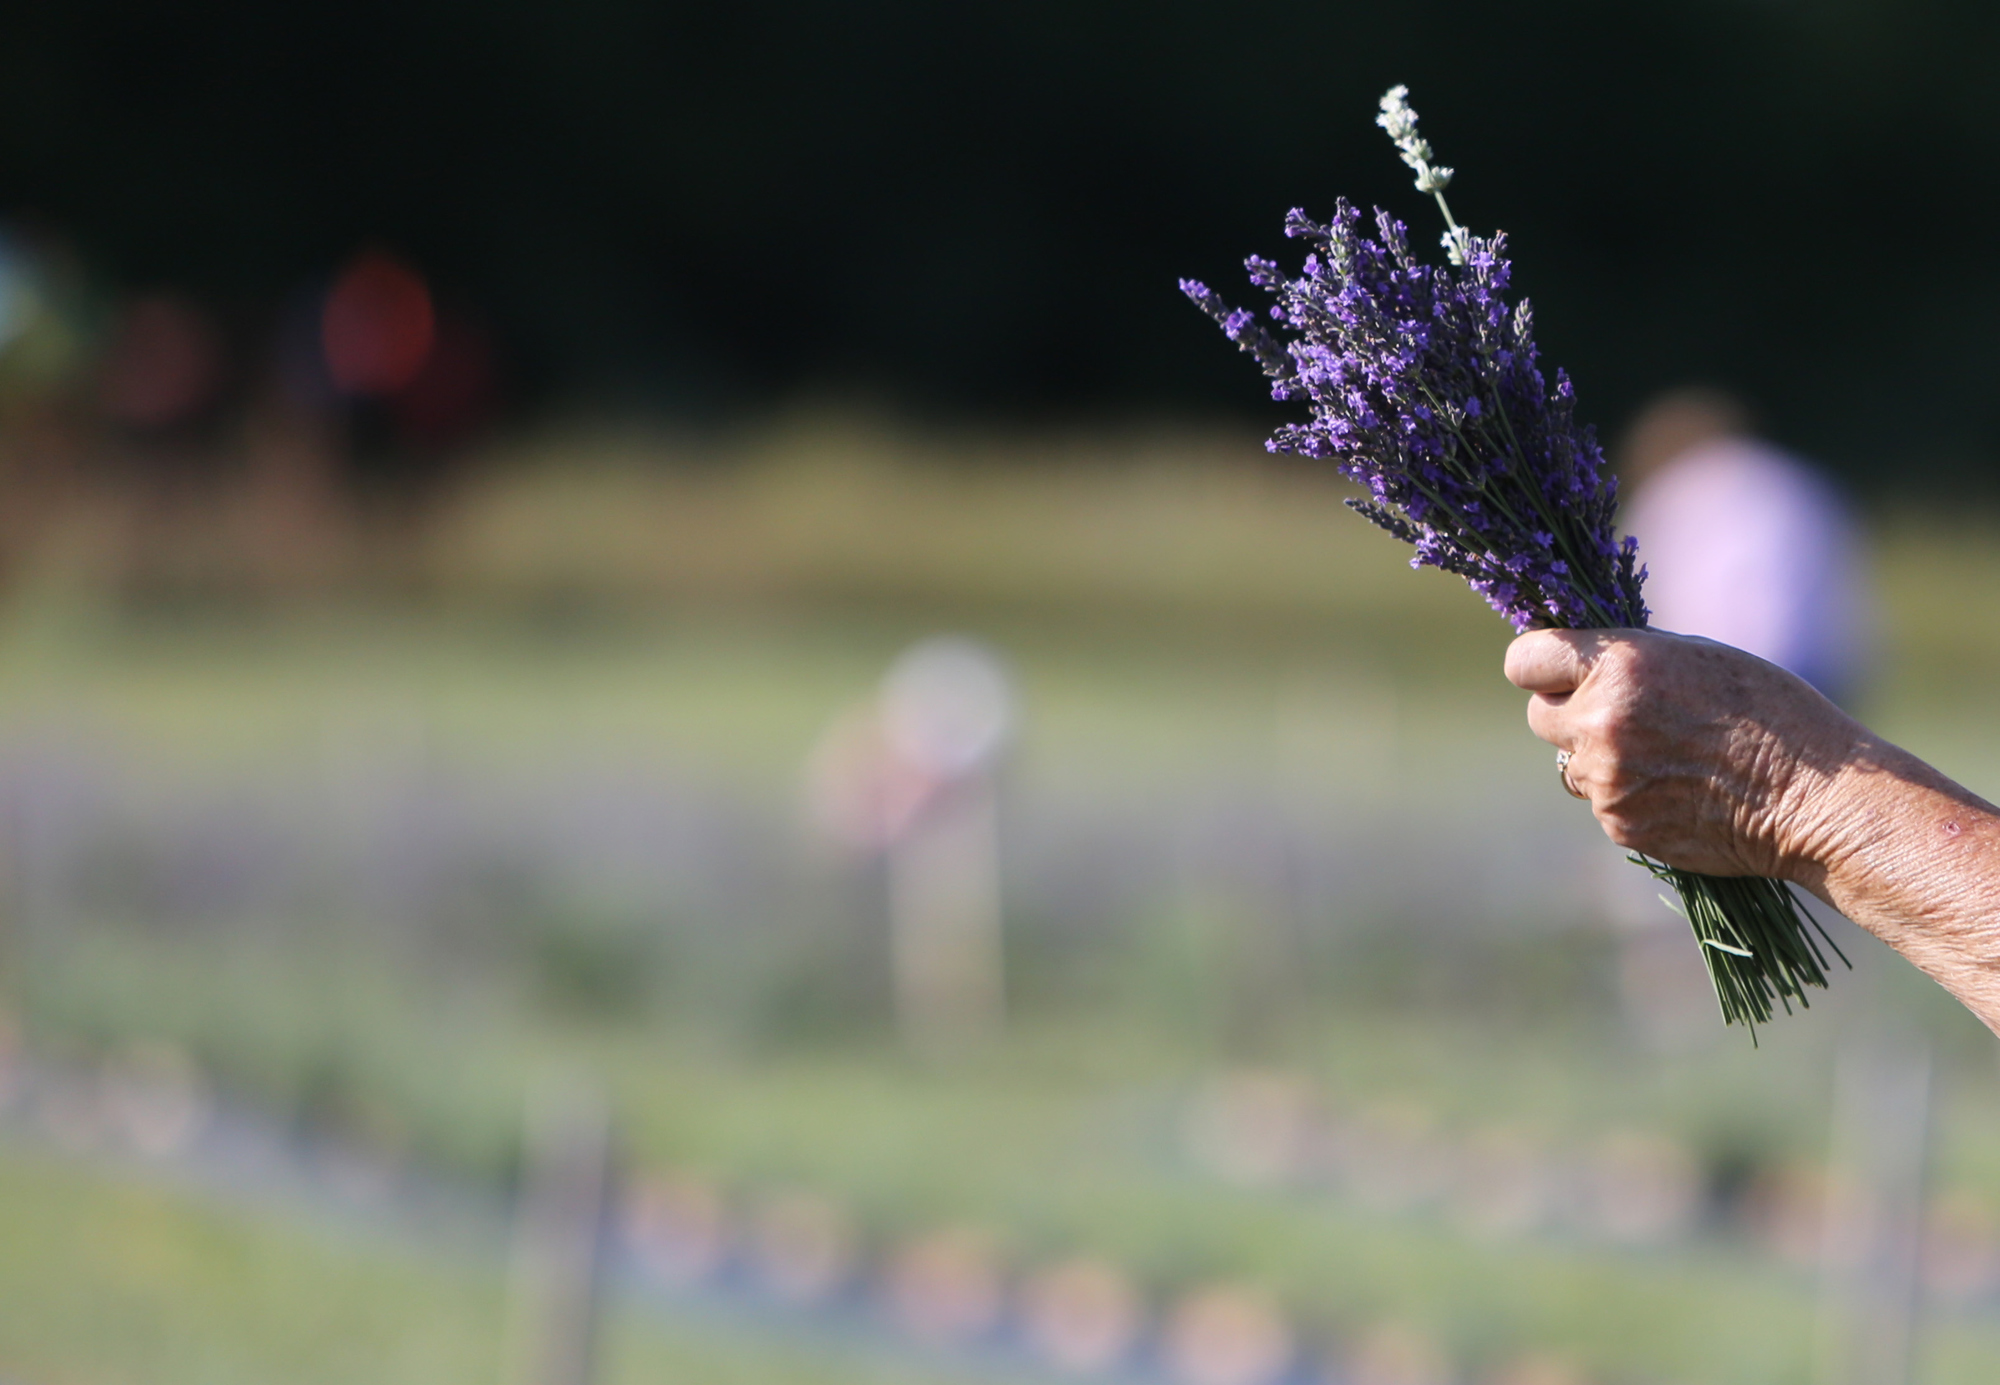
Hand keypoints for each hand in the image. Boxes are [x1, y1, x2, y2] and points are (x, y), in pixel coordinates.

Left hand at [1503, 628, 1873, 881]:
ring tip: (1667, 755)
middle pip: (1538, 715)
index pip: (1526, 659)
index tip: (1554, 671)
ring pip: (1569, 764)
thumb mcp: (1696, 658)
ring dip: (1599, 758)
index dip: (1538, 665)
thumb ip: (1626, 662)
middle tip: (1618, 714)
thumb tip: (1576, 667)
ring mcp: (1605, 779)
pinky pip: (1601, 802)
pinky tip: (1679, 790)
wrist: (1812, 796)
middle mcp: (1601, 721)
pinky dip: (1628, 796)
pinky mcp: (1618, 823)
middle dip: (1568, 713)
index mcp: (1619, 666)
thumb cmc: (1768, 713)